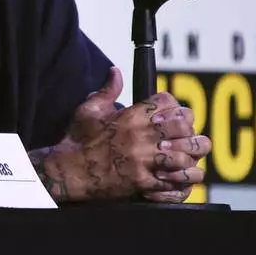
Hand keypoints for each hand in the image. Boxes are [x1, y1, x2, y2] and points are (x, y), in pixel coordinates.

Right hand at [51, 67, 210, 201]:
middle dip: (187, 130)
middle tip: (181, 136)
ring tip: (184, 157)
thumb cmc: (77, 140)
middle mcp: (140, 137)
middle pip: (183, 126)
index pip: (168, 102)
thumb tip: (115, 71)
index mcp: (130, 116)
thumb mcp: (89, 109)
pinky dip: (181, 179)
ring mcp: (144, 161)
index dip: (174, 106)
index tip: (171, 114)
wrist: (67, 171)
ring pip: (186, 155)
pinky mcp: (143, 182)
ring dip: (189, 156)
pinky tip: (177, 176)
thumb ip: (107, 90)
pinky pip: (176, 181)